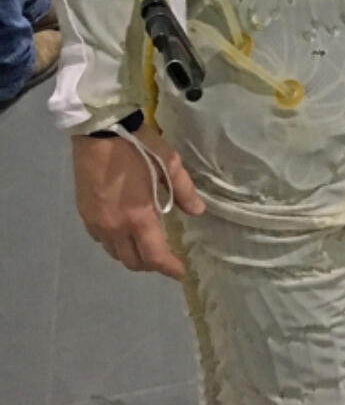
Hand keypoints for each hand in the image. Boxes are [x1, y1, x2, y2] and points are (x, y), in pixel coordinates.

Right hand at [72, 123, 204, 278]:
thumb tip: (198, 211)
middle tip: (164, 256)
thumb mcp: (168, 162)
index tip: (180, 272)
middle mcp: (114, 227)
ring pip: (115, 253)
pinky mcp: (85, 216)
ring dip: (131, 254)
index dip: (168, 268)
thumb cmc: (137, 145)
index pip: (154, 256)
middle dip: (150, 264)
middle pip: (132, 261)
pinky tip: (123, 229)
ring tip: (145, 243)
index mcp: (137, 216)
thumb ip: (183, 190)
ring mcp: (96, 223)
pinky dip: (115, 243)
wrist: (98, 132)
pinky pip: (101, 241)